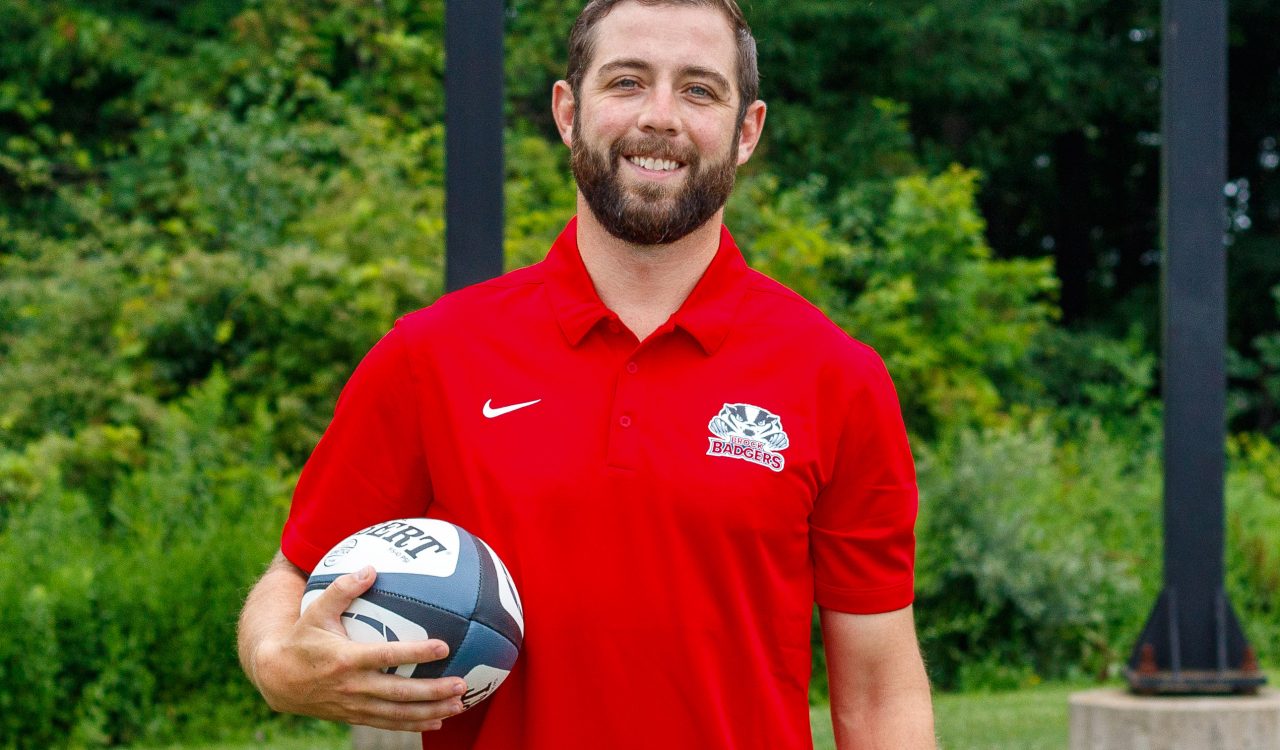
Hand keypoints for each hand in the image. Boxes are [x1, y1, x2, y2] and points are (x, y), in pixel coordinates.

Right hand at [250, 565, 466, 731]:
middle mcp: (353, 686)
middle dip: (433, 690)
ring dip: (430, 710)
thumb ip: (343, 588)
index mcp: (346, 659)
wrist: (276, 678)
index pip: (388, 656)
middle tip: (462, 683)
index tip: (444, 647)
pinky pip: (388, 723)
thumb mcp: (316, 610)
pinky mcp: (354, 716)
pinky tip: (438, 720)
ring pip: (397, 712)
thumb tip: (372, 567)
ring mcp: (354, 705)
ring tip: (459, 705)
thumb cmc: (301, 638)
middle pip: (399, 692)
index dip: (416, 653)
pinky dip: (413, 724)